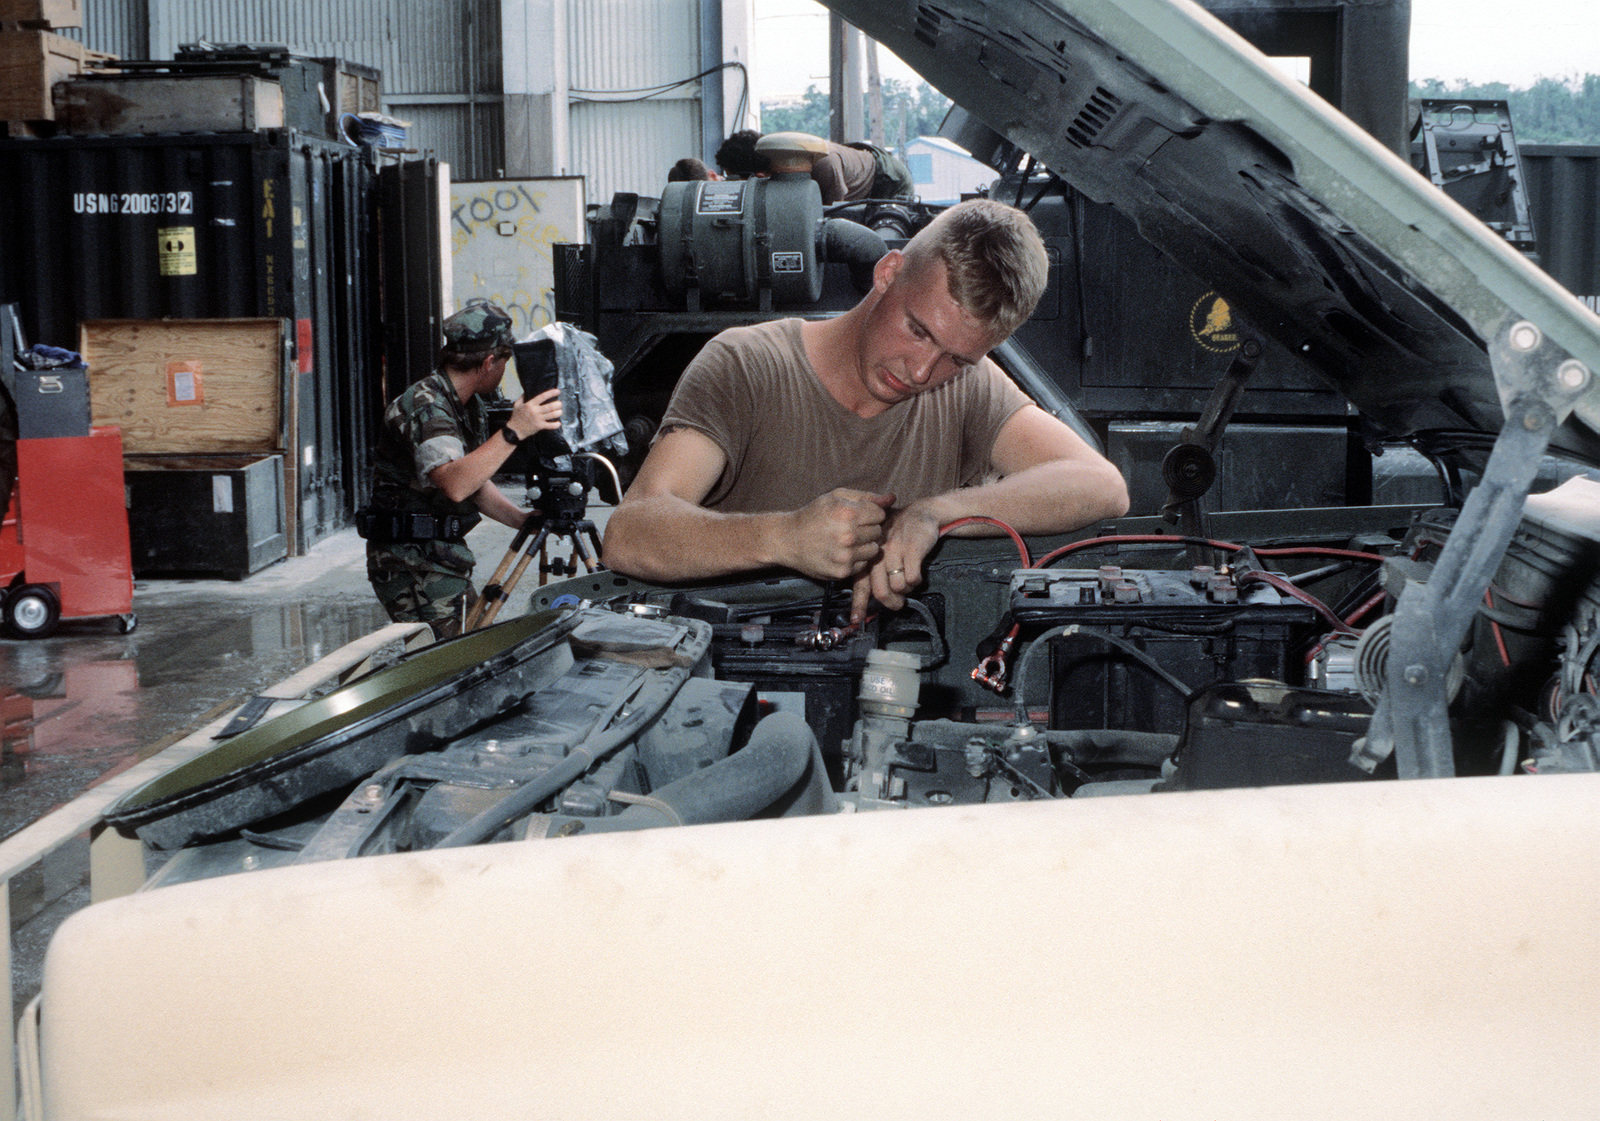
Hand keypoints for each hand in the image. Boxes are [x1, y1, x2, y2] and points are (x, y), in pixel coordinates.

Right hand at [508, 388, 561, 438]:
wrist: (515, 430)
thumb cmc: (516, 417)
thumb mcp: (517, 405)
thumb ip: (522, 397)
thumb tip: (527, 391)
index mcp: (530, 404)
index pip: (542, 397)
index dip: (551, 393)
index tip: (557, 391)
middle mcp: (535, 411)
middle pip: (550, 406)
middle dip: (557, 404)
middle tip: (560, 403)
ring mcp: (538, 419)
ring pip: (552, 415)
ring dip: (558, 412)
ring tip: (560, 411)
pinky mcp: (540, 426)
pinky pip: (550, 425)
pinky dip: (556, 424)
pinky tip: (558, 423)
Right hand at [782, 489, 893, 580]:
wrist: (788, 539)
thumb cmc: (813, 515)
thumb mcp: (836, 497)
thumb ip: (866, 497)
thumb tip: (892, 498)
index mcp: (848, 513)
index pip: (880, 514)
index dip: (870, 514)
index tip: (858, 516)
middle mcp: (848, 535)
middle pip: (878, 532)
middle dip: (868, 529)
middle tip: (852, 529)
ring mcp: (845, 556)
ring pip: (874, 550)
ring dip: (864, 546)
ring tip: (848, 542)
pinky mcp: (842, 571)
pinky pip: (863, 565)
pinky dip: (856, 559)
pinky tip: (842, 553)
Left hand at [851, 502, 939, 621]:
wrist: (921, 512)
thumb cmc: (899, 534)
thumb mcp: (881, 547)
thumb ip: (873, 569)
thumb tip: (872, 598)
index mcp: (868, 555)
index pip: (860, 583)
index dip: (858, 604)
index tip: (857, 619)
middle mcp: (878, 553)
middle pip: (881, 591)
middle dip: (892, 603)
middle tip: (898, 604)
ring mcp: (895, 550)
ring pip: (898, 586)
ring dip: (907, 590)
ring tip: (910, 582)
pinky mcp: (912, 548)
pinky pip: (913, 578)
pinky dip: (916, 581)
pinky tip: (917, 575)